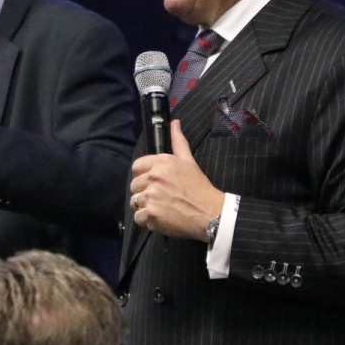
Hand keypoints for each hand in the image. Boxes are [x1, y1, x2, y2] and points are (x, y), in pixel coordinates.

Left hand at [129, 120, 223, 240]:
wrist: (210, 213)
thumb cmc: (200, 188)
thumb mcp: (189, 161)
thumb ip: (178, 142)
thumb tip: (174, 122)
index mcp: (161, 162)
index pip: (136, 167)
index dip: (143, 176)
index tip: (154, 183)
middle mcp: (154, 177)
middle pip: (134, 186)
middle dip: (144, 193)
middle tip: (161, 198)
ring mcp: (151, 196)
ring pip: (135, 202)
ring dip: (145, 207)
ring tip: (162, 209)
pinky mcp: (151, 214)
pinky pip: (138, 218)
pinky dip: (147, 221)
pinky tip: (160, 219)